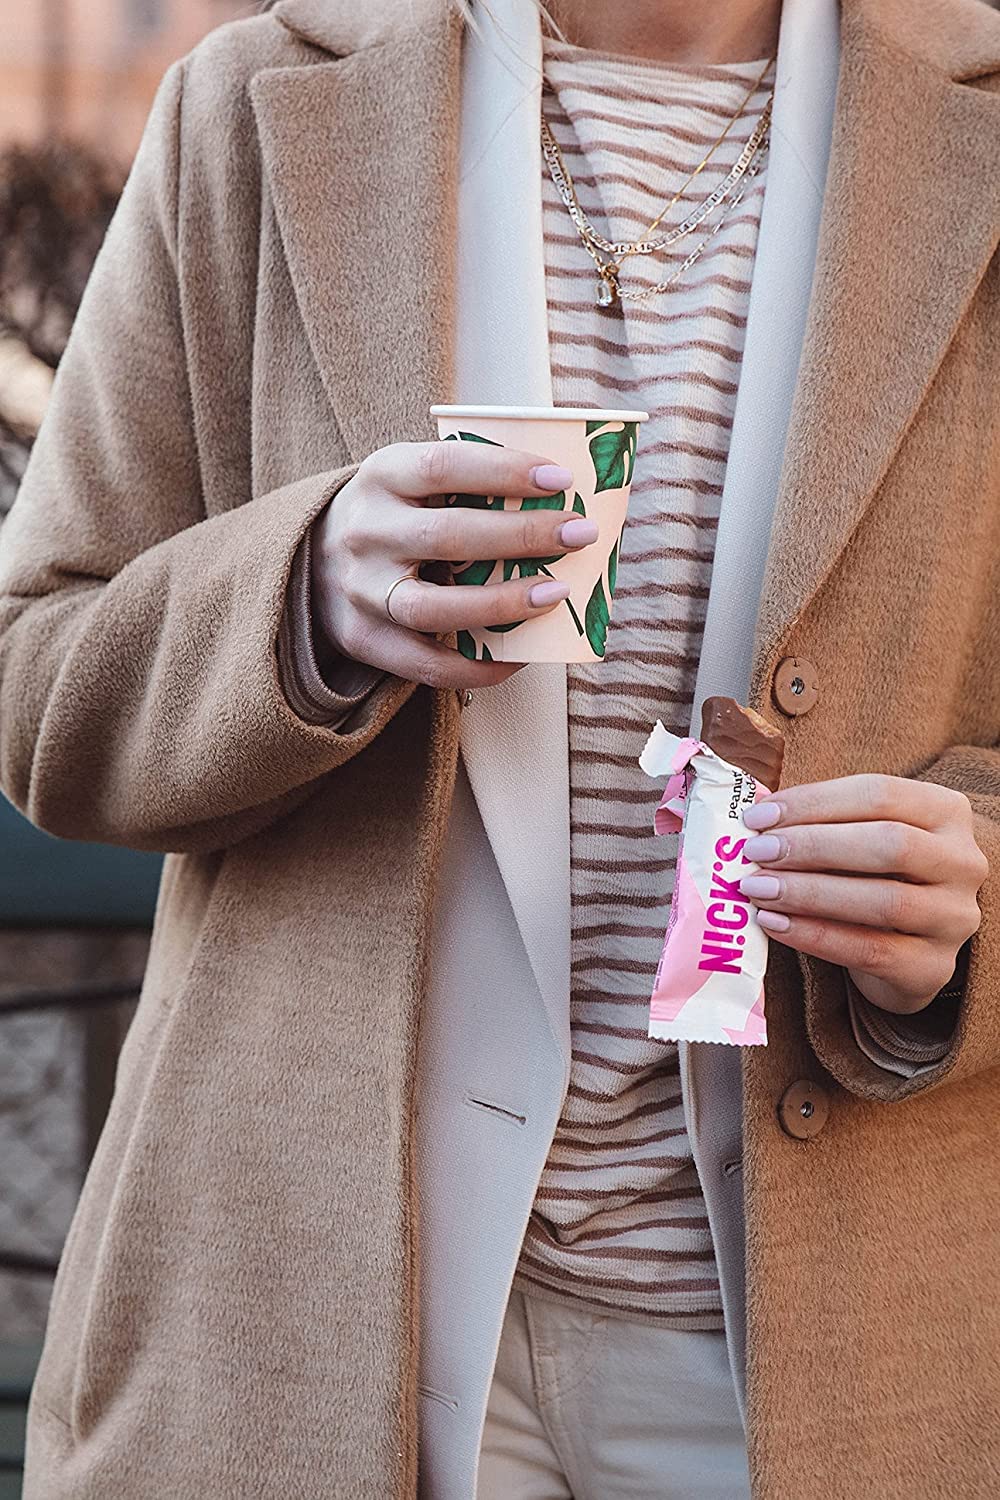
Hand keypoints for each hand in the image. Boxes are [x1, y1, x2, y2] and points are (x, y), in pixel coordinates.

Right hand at [310, 441, 598, 689]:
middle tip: (578, 535)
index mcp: (380, 477)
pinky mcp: (364, 640)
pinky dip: (478, 667)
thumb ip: (468, 484)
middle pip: (447, 537)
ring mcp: (361, 591)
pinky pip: (427, 665)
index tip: (561, 480)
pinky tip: (521, 655)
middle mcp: (365, 532)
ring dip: (502, 603)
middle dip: (522, 536)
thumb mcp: (413, 481)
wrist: (313, 559)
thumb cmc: (394, 514)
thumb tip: (560, 502)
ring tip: (555, 595)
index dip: (504, 471)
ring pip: (434, 608)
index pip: (443, 467)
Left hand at [737, 774, 988, 1014]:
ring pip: (883, 900)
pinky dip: (816, 936)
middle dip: (812, 846)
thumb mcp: (856, 839)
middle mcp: (962, 862)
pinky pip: (871, 951)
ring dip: (810, 893)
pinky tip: (774, 924)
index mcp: (945, 812)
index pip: (879, 794)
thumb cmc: (872, 878)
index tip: (758, 817)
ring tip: (758, 888)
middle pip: (887, 843)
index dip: (814, 802)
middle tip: (756, 852)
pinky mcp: (933, 967)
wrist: (904, 951)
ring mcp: (954, 917)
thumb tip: (756, 813)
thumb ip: (819, 822)